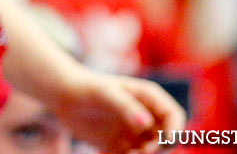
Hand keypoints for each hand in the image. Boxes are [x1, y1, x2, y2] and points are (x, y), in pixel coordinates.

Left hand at [49, 67, 185, 153]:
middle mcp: (146, 116)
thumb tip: (146, 124)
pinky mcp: (121, 147)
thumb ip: (126, 107)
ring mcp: (134, 133)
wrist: (62, 96)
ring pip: (151, 152)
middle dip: (159, 149)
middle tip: (142, 151)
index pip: (174, 116)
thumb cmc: (86, 88)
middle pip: (166, 139)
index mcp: (149, 98)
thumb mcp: (106, 94)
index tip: (162, 144)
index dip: (174, 132)